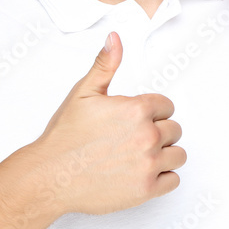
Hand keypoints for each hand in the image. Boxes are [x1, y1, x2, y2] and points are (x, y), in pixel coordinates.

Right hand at [28, 32, 185, 214]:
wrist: (50, 176)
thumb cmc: (65, 136)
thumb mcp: (84, 92)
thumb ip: (106, 64)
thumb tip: (115, 38)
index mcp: (137, 109)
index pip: (167, 106)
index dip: (152, 112)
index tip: (136, 119)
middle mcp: (147, 135)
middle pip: (175, 130)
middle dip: (158, 132)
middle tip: (133, 139)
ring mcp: (148, 164)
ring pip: (179, 154)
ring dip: (165, 154)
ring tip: (141, 155)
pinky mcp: (146, 190)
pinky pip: (173, 180)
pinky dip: (163, 177)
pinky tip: (143, 173)